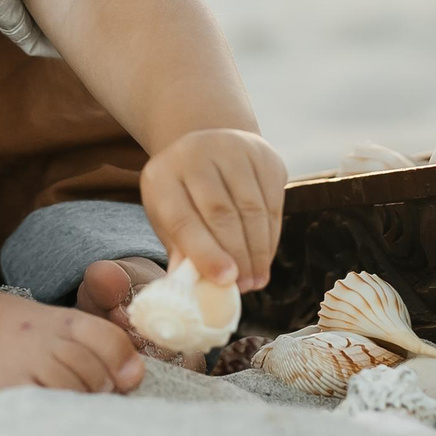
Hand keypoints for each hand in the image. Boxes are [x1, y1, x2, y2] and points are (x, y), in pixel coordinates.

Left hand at [139, 127, 288, 290]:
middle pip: (221, 212)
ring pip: (252, 208)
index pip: (182, 218)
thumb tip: (190, 288)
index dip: (204, 253)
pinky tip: (265, 256)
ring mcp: (231, 147)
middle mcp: (195, 153)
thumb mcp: (167, 218)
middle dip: (236, 256)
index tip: (225, 281)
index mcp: (162, 175)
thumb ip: (179, 249)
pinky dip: (270, 236)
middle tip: (245, 286)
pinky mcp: (262, 153)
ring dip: (257, 250)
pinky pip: (272, 201)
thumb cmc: (183, 195)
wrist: (207, 148)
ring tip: (256, 279)